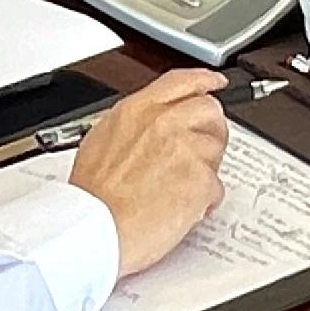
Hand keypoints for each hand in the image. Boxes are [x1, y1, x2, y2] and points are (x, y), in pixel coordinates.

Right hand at [65, 69, 229, 274]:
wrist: (95, 230)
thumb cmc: (93, 199)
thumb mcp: (102, 141)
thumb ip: (134, 126)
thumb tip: (150, 128)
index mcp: (138, 110)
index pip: (182, 80)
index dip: (204, 80)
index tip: (215, 83)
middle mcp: (165, 123)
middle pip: (209, 111)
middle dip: (210, 132)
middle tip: (199, 154)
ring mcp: (186, 149)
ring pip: (216, 150)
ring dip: (204, 171)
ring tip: (180, 191)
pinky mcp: (200, 179)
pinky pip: (216, 187)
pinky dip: (204, 202)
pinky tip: (181, 211)